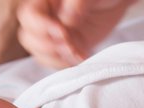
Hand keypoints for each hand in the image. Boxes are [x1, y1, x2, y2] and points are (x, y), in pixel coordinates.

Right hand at [17, 0, 135, 68]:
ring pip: (40, 54)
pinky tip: (81, 58)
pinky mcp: (66, 49)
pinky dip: (67, 64)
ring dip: (57, 58)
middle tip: (70, 45)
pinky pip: (57, 62)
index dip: (41, 27)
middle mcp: (45, 20)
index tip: (62, 31)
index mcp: (44, 2)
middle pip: (28, 38)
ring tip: (77, 54)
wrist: (114, 2)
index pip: (29, 16)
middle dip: (48, 46)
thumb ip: (76, 4)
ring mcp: (54, 37)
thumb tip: (66, 20)